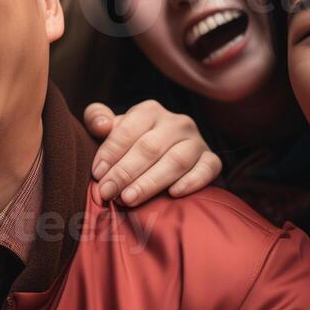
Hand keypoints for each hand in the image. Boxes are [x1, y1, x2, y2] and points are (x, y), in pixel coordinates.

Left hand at [83, 100, 220, 205]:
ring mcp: (197, 141)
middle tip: (108, 192)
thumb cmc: (131, 144)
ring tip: (129, 198)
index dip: (111, 152)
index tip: (97, 174)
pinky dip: (192, 181)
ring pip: (176, 160)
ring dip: (150, 181)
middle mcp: (176, 122)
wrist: (164, 158)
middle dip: (125, 172)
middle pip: (150, 147)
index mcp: (150, 111)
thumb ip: (97, 118)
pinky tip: (173, 194)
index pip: (128, 130)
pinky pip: (208, 169)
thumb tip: (101, 124)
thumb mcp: (112, 129)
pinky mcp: (211, 160)